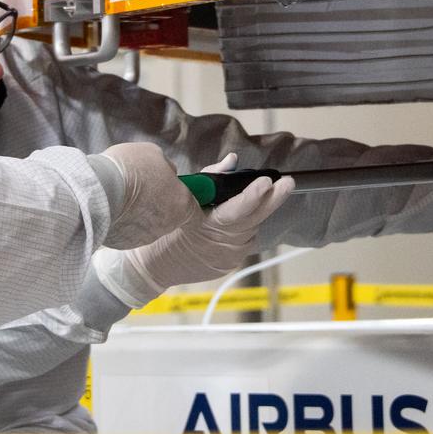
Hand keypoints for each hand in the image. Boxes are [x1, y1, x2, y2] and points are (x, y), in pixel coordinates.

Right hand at [94, 155, 295, 306]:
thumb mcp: (179, 200)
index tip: (267, 182)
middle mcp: (222, 246)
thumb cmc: (157, 232)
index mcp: (207, 227)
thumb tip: (232, 162)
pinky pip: (243, 241)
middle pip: (254, 219)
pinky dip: (244, 227)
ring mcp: (227, 258)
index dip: (253, 195)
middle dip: (273, 199)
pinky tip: (239, 217)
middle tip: (288, 182)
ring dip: (256, 213)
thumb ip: (209, 179)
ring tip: (259, 195)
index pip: (237, 211)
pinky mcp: (227, 264)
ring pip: (251, 229)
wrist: (145, 271)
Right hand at [98, 142, 201, 248]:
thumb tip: (167, 173)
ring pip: (147, 224)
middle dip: (158, 203)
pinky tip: (113, 207)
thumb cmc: (130, 169)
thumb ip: (166, 167)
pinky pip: (128, 231)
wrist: (99, 191)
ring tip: (123, 196)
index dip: (185, 198)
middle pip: (168, 215)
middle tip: (142, 188)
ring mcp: (145, 237)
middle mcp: (167, 225)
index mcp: (182, 204)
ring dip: (139, 213)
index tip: (175, 191)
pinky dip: (123, 221)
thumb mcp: (154, 155)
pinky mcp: (125, 243)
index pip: (195, 209)